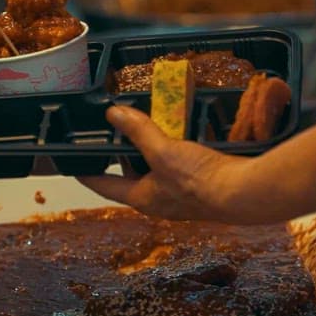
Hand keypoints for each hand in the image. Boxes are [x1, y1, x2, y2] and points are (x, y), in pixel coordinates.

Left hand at [77, 105, 249, 222]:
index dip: (88, 174)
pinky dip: (175, 153)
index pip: (105, 186)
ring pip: (158, 172)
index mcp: (142, 197)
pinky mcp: (201, 189)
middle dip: (126, 156)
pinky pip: (179, 169)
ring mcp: (181, 197)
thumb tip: (113, 114)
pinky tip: (183, 136)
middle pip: (133, 177)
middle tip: (120, 132)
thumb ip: (139, 132)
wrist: (242, 193)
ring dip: (153, 152)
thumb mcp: (163, 151)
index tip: (74, 166)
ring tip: (151, 128)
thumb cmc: (198, 181)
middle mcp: (159, 201)